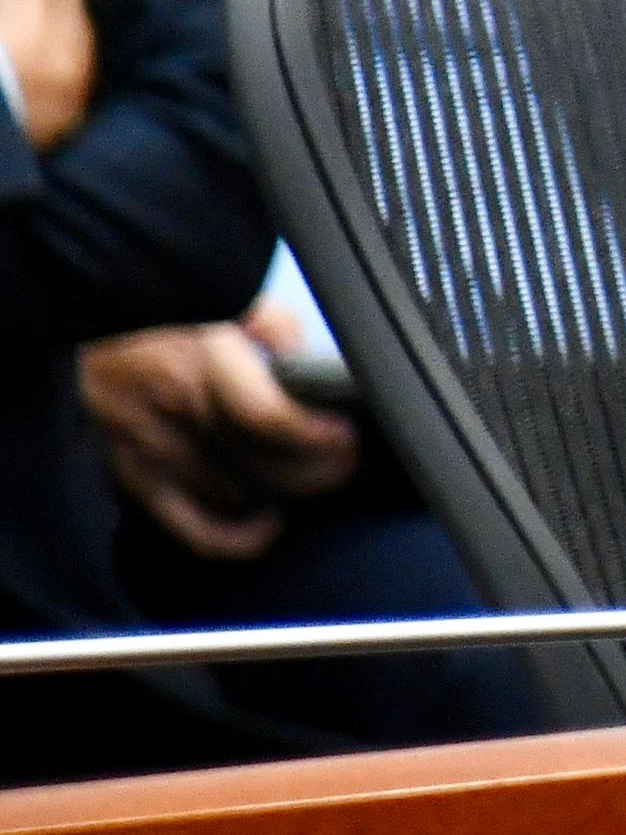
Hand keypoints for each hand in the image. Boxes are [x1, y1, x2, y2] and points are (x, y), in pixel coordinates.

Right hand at [79, 302, 362, 560]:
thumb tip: (304, 355)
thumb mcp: (214, 297)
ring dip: (286, 494)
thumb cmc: (147, 311)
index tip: (345, 431)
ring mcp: (150, 453)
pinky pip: (189, 525)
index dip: (317, 435)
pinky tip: (267, 523)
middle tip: (349, 459)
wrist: (67, 325)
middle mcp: (175, 416)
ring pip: (237, 496)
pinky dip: (234, 537)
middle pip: (263, 466)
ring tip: (317, 477)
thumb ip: (269, 325)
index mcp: (199, 366)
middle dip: (319, 470)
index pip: (270, 420)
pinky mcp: (132, 477)